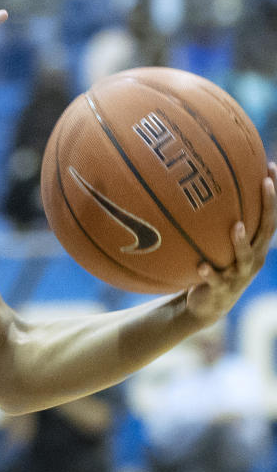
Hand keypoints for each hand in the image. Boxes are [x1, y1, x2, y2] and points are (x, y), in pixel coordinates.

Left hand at [185, 162, 276, 323]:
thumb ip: (220, 222)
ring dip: (240, 242)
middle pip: (265, 231)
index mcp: (256, 247)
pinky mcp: (220, 290)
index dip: (272, 194)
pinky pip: (215, 280)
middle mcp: (253, 259)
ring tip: (236, 226)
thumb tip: (208, 185)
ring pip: (244, 258)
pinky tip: (201, 265)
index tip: (271, 167)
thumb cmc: (217, 266)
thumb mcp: (221, 244)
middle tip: (265, 184)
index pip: (269, 217)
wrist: (209, 305)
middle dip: (268, 206)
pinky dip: (209, 273)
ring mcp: (238, 276)